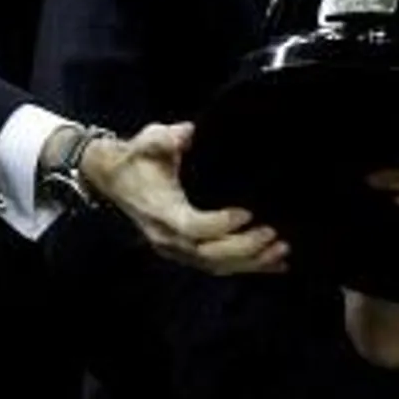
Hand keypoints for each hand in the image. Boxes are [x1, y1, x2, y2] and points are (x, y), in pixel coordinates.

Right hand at [80, 122, 289, 275]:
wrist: (115, 179)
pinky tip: (275, 264)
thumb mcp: (149, 140)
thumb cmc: (138, 158)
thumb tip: (186, 133)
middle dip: (244, 248)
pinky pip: (218, 266)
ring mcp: (177, 249)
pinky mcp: (187, 252)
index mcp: (160, 211)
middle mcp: (168, 237)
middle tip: (273, 233)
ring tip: (283, 251)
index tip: (247, 212)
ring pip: (217, 265)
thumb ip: (166, 137)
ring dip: (251, 262)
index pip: (192, 227)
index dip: (219, 224)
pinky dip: (247, 266)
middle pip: (209, 254)